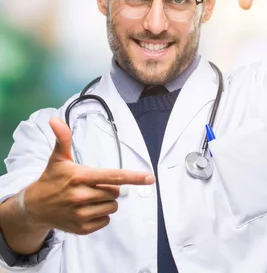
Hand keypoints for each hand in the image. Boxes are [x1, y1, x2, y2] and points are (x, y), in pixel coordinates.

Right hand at [23, 117, 154, 234]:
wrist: (34, 207)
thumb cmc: (52, 179)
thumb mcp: (58, 158)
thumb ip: (63, 139)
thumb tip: (55, 119)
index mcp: (80, 176)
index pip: (113, 176)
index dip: (133, 177)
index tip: (150, 178)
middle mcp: (80, 196)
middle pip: (115, 192)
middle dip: (109, 188)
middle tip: (92, 186)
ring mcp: (80, 214)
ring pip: (112, 206)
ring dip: (107, 202)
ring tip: (89, 198)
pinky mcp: (82, 228)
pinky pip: (106, 220)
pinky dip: (101, 215)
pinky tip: (86, 210)